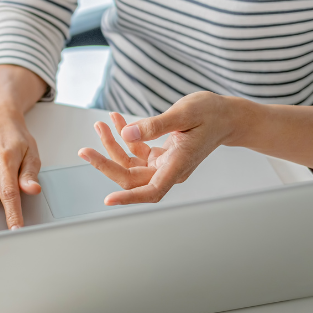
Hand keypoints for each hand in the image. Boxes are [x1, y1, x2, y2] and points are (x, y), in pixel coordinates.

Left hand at [78, 92, 236, 204]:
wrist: (228, 116)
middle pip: (131, 177)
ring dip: (112, 145)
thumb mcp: (184, 113)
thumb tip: (127, 134)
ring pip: (130, 164)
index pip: (151, 191)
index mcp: (178, 165)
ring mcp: (164, 164)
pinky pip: (136, 151)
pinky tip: (116, 120)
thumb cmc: (211, 114)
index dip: (129, 198)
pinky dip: (125, 137)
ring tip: (102, 124)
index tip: (109, 199)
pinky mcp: (160, 155)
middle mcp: (169, 169)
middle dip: (106, 163)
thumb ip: (154, 125)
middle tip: (84, 150)